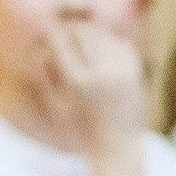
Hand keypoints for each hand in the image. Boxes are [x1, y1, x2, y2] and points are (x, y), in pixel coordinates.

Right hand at [35, 23, 148, 155]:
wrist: (118, 146)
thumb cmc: (80, 126)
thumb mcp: (55, 102)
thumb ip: (46, 71)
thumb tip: (40, 43)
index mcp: (76, 81)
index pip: (59, 40)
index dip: (52, 34)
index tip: (50, 35)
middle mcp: (100, 73)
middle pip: (82, 30)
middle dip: (71, 29)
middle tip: (68, 34)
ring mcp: (121, 70)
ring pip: (102, 33)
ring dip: (91, 34)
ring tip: (85, 44)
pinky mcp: (135, 71)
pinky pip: (120, 42)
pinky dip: (110, 42)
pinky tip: (104, 53)